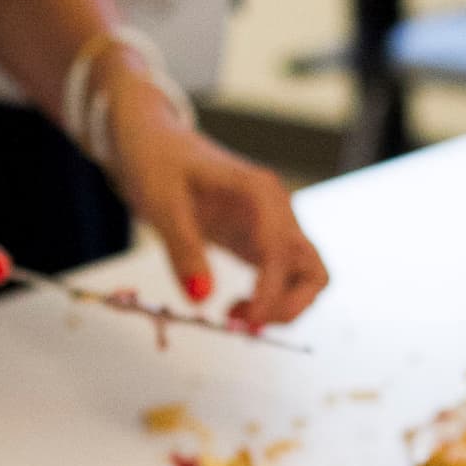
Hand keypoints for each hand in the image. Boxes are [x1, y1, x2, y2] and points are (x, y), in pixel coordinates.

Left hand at [103, 72, 328, 325]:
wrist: (152, 140)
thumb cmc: (156, 161)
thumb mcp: (161, 204)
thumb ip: (183, 252)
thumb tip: (201, 300)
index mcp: (260, 192)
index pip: (282, 252)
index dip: (270, 293)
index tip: (245, 322)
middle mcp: (278, 209)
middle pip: (313, 270)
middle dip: (288, 306)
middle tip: (244, 325)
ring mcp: (274, 226)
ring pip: (306, 278)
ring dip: (282, 307)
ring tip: (234, 317)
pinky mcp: (261, 240)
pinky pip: (283, 278)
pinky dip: (268, 300)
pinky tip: (233, 306)